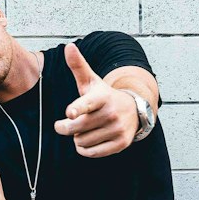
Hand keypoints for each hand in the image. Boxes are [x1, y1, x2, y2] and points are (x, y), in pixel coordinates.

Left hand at [54, 42, 137, 157]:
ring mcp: (117, 129)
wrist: (133, 110)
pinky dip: (84, 149)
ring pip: (80, 141)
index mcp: (101, 96)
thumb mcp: (91, 81)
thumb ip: (78, 66)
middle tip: (64, 123)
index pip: (87, 103)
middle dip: (65, 127)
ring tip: (85, 128)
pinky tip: (88, 139)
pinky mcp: (121, 144)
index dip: (77, 108)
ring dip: (77, 137)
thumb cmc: (103, 96)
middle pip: (75, 127)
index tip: (70, 113)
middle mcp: (111, 112)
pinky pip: (91, 152)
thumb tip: (68, 46)